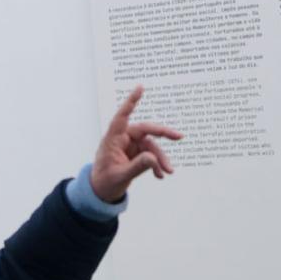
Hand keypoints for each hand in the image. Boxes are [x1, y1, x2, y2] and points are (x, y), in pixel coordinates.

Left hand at [89, 85, 183, 202]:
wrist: (102, 191)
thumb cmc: (105, 181)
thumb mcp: (120, 176)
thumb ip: (137, 167)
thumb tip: (154, 159)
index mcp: (113, 139)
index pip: (122, 117)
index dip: (131, 102)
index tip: (140, 88)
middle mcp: (123, 138)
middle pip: (145, 130)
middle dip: (163, 133)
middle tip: (179, 136)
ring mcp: (131, 145)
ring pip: (151, 145)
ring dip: (161, 158)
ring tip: (168, 172)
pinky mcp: (136, 153)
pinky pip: (151, 155)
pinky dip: (157, 164)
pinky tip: (160, 175)